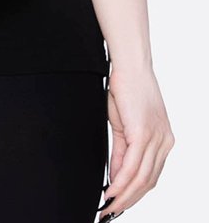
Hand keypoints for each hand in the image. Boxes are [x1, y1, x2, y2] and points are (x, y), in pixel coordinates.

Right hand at [98, 64, 174, 218]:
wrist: (128, 65)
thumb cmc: (126, 89)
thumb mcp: (124, 125)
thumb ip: (122, 152)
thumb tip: (117, 176)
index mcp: (163, 140)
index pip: (151, 176)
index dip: (135, 194)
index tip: (119, 204)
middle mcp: (165, 141)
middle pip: (148, 182)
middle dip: (129, 200)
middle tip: (110, 211)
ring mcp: (156, 138)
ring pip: (142, 178)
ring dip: (124, 195)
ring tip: (109, 205)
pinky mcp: (144, 133)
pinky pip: (133, 165)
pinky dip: (121, 181)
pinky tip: (111, 188)